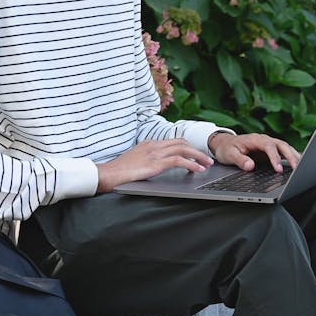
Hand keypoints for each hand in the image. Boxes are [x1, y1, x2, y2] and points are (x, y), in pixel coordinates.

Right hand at [96, 138, 213, 192]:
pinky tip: (197, 169)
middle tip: (207, 159)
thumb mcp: (134, 161)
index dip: (187, 148)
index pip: (173, 141)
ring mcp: (155, 153)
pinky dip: (191, 164)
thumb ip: (146, 159)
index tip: (196, 154)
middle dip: (196, 150)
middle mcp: (154, 145)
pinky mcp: (156, 163)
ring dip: (198, 157)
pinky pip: (179, 161)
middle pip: (181, 143)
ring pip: (184, 150)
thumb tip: (154, 165)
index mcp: (149, 143)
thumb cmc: (118, 171)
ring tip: (207, 164)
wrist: (108, 174)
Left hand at [208, 132, 299, 172]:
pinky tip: (298, 165)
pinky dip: (292, 157)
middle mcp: (264, 140)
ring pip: (286, 147)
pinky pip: (284, 152)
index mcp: (255, 139)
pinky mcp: (271, 150)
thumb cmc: (227, 148)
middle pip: (282, 145)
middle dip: (291, 156)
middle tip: (297, 169)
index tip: (278, 169)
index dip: (275, 157)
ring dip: (294, 156)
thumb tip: (250, 166)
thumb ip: (240, 160)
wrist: (225, 143)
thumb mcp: (229, 154)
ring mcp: (269, 144)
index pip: (269, 146)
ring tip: (303, 167)